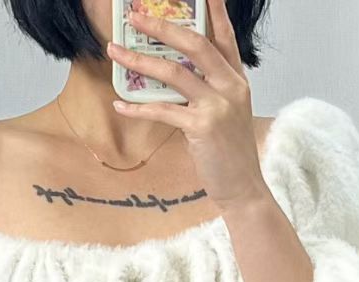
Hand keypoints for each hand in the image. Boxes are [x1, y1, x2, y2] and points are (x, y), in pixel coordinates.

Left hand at [106, 0, 269, 214]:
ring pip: (173, 72)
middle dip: (161, 26)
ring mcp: (217, 106)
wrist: (243, 187)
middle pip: (194, 44)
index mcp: (237, 80)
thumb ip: (210, 90)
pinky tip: (120, 105)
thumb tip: (177, 76)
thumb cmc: (230, 154)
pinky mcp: (201, 127)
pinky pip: (163, 110)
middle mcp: (230, 87)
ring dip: (139, 60)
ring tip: (115, 52)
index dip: (214, 12)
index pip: (225, 37)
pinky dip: (138, 107)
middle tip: (135, 17)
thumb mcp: (228, 114)